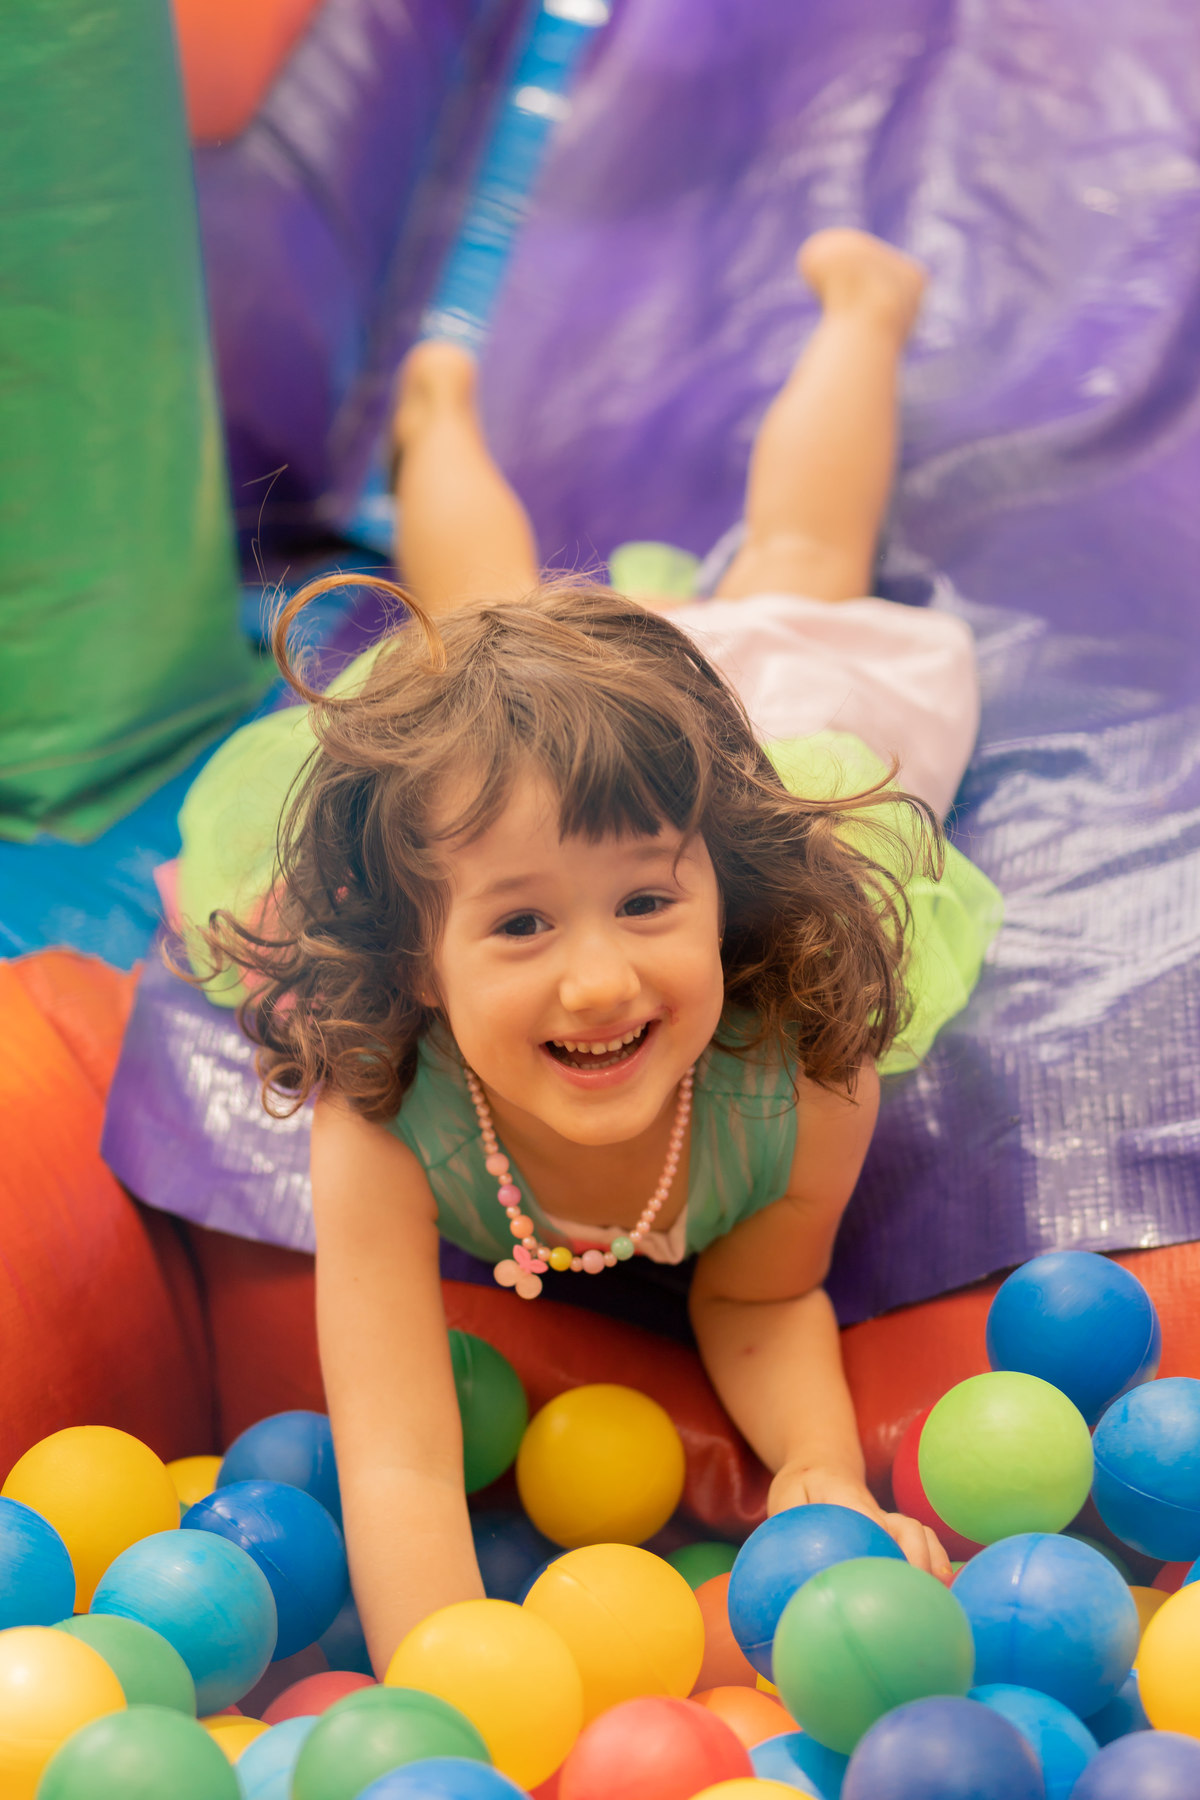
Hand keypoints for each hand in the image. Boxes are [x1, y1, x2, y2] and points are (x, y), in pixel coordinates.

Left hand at [767, 1461, 952, 1583]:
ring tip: (940, 1598)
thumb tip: (785, 1561)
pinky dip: (936, 1563)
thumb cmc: (801, 1485)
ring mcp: (890, 1521)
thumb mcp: (786, 1495)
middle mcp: (876, 1510)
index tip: (889, 1568)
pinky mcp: (895, 1532)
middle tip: (919, 1596)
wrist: (821, 1465)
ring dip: (933, 1563)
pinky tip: (942, 1592)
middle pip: (906, 1529)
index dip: (882, 1538)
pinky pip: (923, 1543)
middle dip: (918, 1560)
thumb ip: (788, 1519)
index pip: (868, 1516)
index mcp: (846, 1498)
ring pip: (920, 1536)